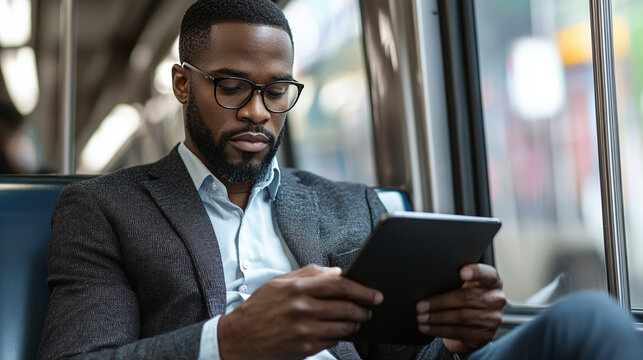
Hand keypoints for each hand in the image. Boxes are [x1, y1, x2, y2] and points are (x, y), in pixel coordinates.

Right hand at [217, 264, 382, 359]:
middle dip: (363, 308)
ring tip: (357, 319)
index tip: (374, 293)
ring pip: (342, 326)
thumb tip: (337, 272)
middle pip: (345, 307)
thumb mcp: (280, 283)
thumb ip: (309, 274)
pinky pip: (331, 341)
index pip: (339, 286)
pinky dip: (338, 336)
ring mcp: (304, 330)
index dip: (362, 289)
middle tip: (370, 308)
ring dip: (355, 324)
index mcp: (298, 289)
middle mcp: (302, 309)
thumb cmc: (260, 307)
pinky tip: (337, 331)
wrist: (240, 337)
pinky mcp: (304, 348)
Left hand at [416, 263, 505, 354]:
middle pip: (467, 298)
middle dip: (440, 302)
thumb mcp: (465, 285)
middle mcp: (496, 299)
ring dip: (437, 317)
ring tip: (421, 317)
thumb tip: (429, 279)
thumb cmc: (466, 298)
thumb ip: (456, 279)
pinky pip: (458, 332)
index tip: (462, 272)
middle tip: (421, 305)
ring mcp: (492, 318)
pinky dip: (439, 329)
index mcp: (492, 281)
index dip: (475, 272)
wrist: (474, 325)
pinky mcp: (484, 335)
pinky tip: (427, 327)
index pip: (487, 274)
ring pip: (461, 316)